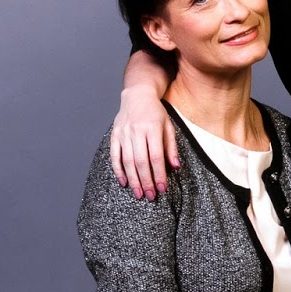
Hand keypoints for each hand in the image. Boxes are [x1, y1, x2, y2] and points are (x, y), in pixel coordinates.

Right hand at [111, 85, 179, 199]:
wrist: (137, 94)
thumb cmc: (155, 112)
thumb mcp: (168, 126)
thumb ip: (171, 147)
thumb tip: (176, 167)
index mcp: (152, 128)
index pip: (156, 156)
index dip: (159, 174)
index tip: (162, 189)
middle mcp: (136, 131)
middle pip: (141, 161)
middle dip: (146, 181)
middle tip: (151, 196)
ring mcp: (123, 133)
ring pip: (127, 161)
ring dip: (133, 179)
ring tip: (139, 193)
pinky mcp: (114, 135)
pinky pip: (114, 155)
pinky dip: (118, 170)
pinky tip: (124, 182)